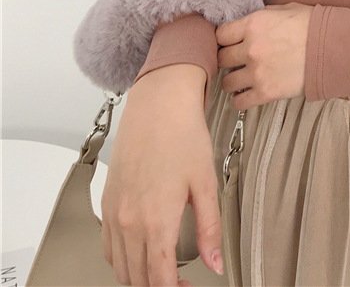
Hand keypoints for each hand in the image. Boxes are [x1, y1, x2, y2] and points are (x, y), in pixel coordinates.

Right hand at [101, 65, 223, 285]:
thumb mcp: (206, 183)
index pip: (159, 279)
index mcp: (156, 220)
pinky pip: (108, 245)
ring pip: (119, 266)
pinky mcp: (108, 200)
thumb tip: (216, 263)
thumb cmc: (183, 136)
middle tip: (181, 283)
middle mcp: (129, 221)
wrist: (158, 104)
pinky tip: (141, 251)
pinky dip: (122, 259)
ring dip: (139, 277)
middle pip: (136, 278)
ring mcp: (114, 211)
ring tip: (164, 272)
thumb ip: (210, 228)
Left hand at [216, 1, 312, 108]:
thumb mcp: (285, 10)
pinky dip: (240, 99)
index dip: (224, 39)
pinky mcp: (266, 92)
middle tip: (235, 61)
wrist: (333, 48)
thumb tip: (252, 22)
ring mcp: (257, 72)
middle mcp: (250, 48)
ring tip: (241, 78)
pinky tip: (246, 94)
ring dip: (232, 80)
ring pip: (226, 82)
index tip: (230, 43)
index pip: (220, 34)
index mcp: (253, 25)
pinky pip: (239, 102)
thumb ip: (263, 16)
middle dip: (227, 59)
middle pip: (221, 58)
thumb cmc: (313, 26)